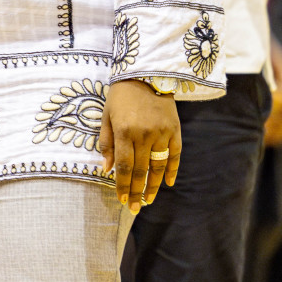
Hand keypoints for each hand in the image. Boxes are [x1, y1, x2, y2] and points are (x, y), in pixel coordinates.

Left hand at [99, 80, 180, 213]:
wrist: (145, 73)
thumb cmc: (121, 96)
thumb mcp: (106, 116)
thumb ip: (106, 143)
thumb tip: (106, 169)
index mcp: (124, 131)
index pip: (123, 167)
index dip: (122, 186)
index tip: (121, 200)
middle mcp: (144, 135)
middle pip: (140, 171)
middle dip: (136, 192)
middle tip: (134, 208)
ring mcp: (161, 133)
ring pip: (158, 167)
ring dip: (153, 186)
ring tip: (148, 200)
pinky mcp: (175, 130)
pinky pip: (175, 155)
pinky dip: (172, 171)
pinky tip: (167, 183)